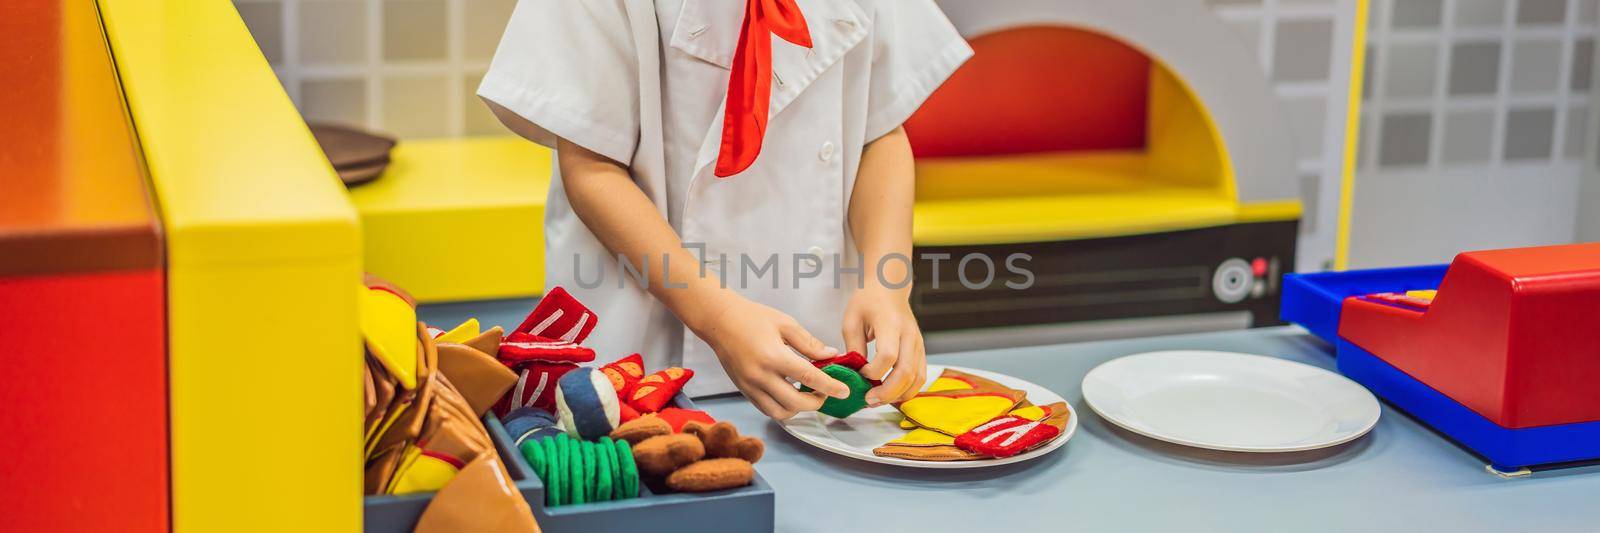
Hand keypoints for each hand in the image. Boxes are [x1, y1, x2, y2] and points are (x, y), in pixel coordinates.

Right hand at [692, 295, 850, 419]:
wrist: (720, 321)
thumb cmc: (752, 317)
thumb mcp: (785, 323)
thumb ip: (809, 343)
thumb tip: (831, 356)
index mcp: (773, 356)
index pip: (808, 377)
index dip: (830, 386)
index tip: (844, 391)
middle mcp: (760, 375)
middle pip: (795, 403)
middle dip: (816, 402)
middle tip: (825, 392)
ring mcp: (750, 386)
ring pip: (780, 412)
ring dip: (798, 409)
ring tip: (807, 395)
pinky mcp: (744, 391)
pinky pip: (767, 409)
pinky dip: (783, 408)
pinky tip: (791, 395)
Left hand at [843, 286, 926, 405]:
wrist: (889, 287)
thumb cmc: (868, 301)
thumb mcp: (852, 320)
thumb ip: (854, 347)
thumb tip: (855, 374)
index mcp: (890, 324)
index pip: (888, 356)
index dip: (873, 372)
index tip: (859, 374)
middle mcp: (909, 335)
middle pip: (906, 372)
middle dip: (887, 392)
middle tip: (868, 400)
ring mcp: (918, 343)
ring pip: (917, 378)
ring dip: (898, 395)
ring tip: (879, 400)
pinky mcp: (921, 350)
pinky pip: (920, 376)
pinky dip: (908, 389)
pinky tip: (891, 394)